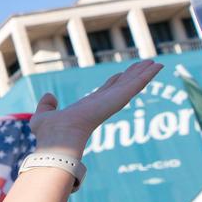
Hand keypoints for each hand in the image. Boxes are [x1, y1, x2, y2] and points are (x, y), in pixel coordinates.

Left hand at [28, 60, 159, 157]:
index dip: (114, 82)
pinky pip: (137, 84)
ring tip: (156, 63)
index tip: (121, 74)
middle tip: (145, 65)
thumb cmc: (49, 133)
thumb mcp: (43, 115)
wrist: (58, 138)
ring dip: (144, 73)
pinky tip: (158, 66)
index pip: (104, 92)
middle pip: (122, 86)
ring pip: (132, 84)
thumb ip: (46, 106)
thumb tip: (48, 96)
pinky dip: (148, 75)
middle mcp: (102, 104)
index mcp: (88, 107)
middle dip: (133, 75)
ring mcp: (112, 101)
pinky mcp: (118, 98)